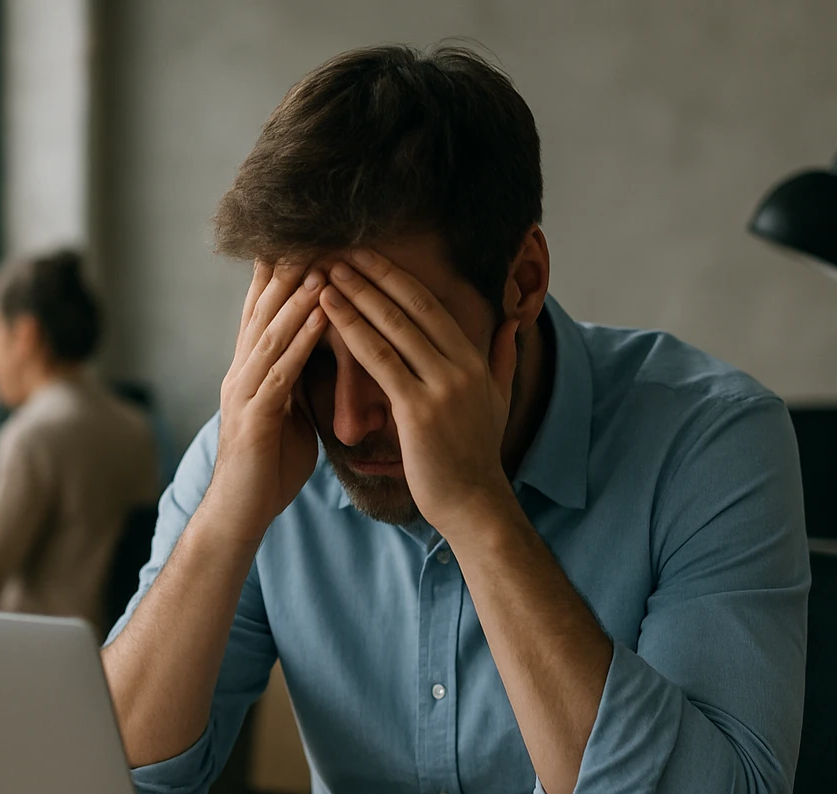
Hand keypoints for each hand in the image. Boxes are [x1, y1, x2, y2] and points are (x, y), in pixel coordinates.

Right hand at [203, 261, 328, 544]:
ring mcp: (244, 393)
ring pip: (270, 332)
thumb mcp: (287, 416)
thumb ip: (296, 383)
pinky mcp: (255, 417)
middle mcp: (240, 373)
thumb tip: (318, 357)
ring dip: (297, 296)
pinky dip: (303, 338)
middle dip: (285, 270)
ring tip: (323, 262)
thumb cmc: (268, 468)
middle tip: (311, 231)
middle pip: (261, 310)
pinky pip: (281, 370)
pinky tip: (324, 315)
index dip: (279, 275)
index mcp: (250, 372)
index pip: (262, 312)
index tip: (304, 238)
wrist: (241, 514)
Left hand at [318, 249, 518, 537]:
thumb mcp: (499, 400)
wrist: (474, 503)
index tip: (370, 255)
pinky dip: (351, 331)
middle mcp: (460, 365)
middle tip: (341, 248)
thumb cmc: (477, 456)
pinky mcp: (419, 410)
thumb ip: (503, 359)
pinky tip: (329, 312)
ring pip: (392, 327)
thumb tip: (510, 325)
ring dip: (355, 295)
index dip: (398, 277)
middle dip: (373, 274)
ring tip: (326, 272)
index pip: (431, 305)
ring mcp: (441, 386)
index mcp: (474, 359)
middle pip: (410, 307)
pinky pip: (379, 361)